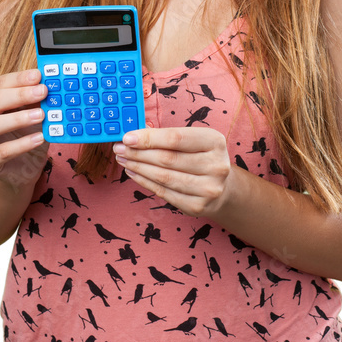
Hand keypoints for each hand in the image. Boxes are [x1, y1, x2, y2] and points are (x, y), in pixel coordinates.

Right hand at [0, 68, 48, 188]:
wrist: (19, 168)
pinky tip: (39, 138)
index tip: (38, 76)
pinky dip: (22, 144)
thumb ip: (33, 99)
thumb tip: (48, 84)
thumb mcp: (29, 112)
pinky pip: (1, 152)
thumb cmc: (22, 134)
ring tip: (41, 115)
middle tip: (42, 92)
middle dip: (19, 95)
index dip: (18, 79)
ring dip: (18, 119)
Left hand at [112, 127, 232, 218]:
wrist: (222, 188)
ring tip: (124, 160)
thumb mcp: (193, 141)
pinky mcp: (198, 206)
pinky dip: (145, 182)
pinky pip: (164, 193)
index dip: (148, 138)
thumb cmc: (201, 157)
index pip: (175, 138)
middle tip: (119, 149)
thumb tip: (133, 135)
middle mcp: (216, 165)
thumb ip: (167, 137)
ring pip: (164, 177)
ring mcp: (209, 188)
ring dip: (138, 167)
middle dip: (138, 153)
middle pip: (167, 159)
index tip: (127, 137)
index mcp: (215, 142)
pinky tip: (134, 173)